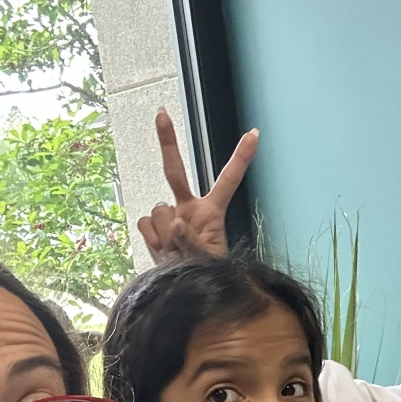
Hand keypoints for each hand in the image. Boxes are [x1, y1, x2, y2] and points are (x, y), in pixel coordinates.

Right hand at [136, 109, 258, 262]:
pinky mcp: (152, 226)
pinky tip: (164, 252)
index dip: (241, 157)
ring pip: (159, 212)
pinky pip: (146, 224)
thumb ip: (193, 243)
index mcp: (211, 212)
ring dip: (166, 237)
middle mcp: (189, 208)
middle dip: (167, 141)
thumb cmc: (205, 275)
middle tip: (161, 113)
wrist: (181, 288)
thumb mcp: (207, 262)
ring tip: (177, 254)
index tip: (254, 134)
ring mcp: (169, 216)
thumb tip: (176, 223)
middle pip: (175, 171)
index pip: (228, 180)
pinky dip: (153, 240)